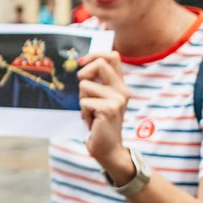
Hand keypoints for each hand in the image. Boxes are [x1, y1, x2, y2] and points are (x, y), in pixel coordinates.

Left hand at [77, 51, 130, 176]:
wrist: (108, 148)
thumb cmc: (98, 121)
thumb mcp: (98, 98)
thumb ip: (96, 82)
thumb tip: (82, 63)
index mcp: (120, 84)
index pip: (113, 56)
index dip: (95, 55)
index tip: (81, 63)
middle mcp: (122, 90)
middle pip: (99, 64)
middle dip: (83, 77)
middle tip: (85, 95)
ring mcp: (117, 99)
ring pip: (85, 85)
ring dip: (82, 101)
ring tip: (91, 113)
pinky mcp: (109, 109)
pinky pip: (84, 102)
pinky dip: (83, 113)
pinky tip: (92, 122)